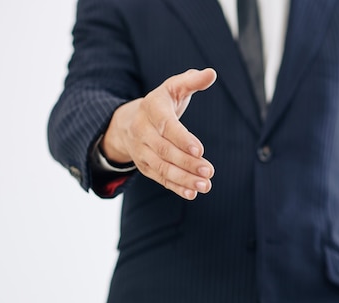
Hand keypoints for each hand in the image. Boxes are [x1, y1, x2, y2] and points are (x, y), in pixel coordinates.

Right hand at [101, 68, 216, 199]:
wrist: (127, 122)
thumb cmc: (161, 103)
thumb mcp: (173, 88)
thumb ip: (191, 81)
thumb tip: (211, 73)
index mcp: (151, 108)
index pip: (166, 125)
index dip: (182, 138)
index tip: (200, 150)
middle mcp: (141, 131)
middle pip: (164, 150)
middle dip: (187, 163)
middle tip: (210, 171)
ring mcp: (141, 151)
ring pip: (162, 167)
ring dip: (184, 178)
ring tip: (206, 185)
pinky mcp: (144, 166)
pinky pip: (160, 179)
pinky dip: (176, 187)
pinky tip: (192, 194)